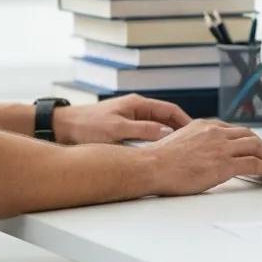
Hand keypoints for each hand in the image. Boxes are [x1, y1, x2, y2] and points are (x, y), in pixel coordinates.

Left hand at [52, 94, 191, 144]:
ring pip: (158, 130)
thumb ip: (142, 130)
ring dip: (169, 140)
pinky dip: (156, 145)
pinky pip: (147, 137)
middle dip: (181, 133)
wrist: (63, 128)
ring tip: (182, 154)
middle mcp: (137, 110)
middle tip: (195, 147)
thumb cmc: (87, 126)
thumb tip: (167, 133)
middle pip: (167, 120)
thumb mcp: (117, 129)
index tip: (198, 135)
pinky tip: (160, 157)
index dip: (187, 122)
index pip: (171, 111)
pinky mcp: (124, 131)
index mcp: (138, 104)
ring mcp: (131, 120)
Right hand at [141, 119, 261, 194]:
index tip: (249, 146)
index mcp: (203, 126)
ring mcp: (221, 147)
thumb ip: (192, 143)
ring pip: (255, 146)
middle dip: (261, 145)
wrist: (152, 166)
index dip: (244, 139)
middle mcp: (215, 133)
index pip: (232, 129)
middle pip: (248, 134)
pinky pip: (253, 163)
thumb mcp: (177, 141)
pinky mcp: (224, 164)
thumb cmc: (158, 160)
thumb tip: (196, 154)